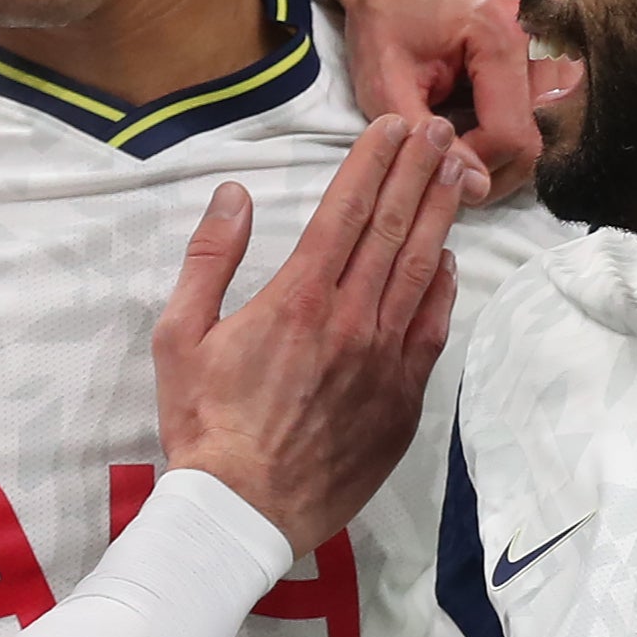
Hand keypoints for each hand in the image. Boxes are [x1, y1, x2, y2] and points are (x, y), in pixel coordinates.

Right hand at [154, 114, 466, 555]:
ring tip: (457, 173)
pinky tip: (449, 260)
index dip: (372, 161)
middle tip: (438, 130)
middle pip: (393, 228)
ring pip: (422, 271)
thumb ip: (209, 259)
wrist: (244, 511)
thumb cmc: (203, 422)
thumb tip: (234, 194)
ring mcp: (384, 359)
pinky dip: (444, 288)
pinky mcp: (402, 398)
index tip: (391, 126)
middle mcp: (350, 318)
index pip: (344, 209)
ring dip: (441, 215)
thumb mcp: (179, 335)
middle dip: (418, 171)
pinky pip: (431, 329)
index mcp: (296, 297)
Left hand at [324, 0, 540, 202]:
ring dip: (504, 149)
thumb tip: (475, 187)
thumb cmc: (383, 14)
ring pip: (547, 128)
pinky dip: (511, 127)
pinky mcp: (546, 47)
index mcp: (501, 36)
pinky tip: (474, 121)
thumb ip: (423, 136)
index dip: (477, 166)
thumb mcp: (384, 80)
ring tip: (459, 141)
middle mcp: (539, 36)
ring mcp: (549, 40)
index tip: (437, 163)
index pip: (514, 136)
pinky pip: (543, 108)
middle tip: (448, 163)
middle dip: (494, 165)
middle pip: (540, 138)